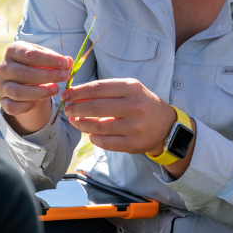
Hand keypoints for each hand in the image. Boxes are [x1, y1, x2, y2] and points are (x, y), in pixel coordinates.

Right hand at [0, 41, 72, 116]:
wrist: (21, 80)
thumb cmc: (35, 65)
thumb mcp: (45, 58)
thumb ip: (57, 60)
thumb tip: (70, 62)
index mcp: (13, 51)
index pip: (30, 54)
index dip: (49, 60)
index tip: (66, 64)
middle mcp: (4, 67)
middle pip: (25, 73)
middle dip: (48, 76)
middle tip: (65, 77)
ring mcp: (1, 85)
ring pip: (18, 92)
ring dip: (40, 92)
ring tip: (56, 89)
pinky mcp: (2, 100)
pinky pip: (12, 107)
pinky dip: (26, 106)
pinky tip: (39, 102)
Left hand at [60, 77, 180, 157]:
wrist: (166, 125)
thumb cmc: (140, 103)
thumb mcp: (128, 89)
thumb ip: (104, 90)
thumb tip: (75, 94)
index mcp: (131, 88)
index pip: (98, 88)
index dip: (78, 92)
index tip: (66, 94)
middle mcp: (134, 106)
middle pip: (96, 107)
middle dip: (76, 108)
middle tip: (67, 108)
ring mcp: (135, 127)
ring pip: (99, 127)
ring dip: (81, 124)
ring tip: (74, 120)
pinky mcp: (134, 144)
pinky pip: (106, 142)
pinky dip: (94, 138)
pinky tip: (90, 133)